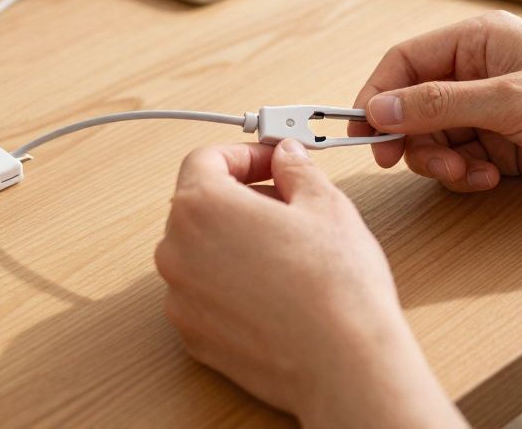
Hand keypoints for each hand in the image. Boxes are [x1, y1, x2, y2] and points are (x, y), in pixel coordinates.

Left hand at [155, 140, 462, 428]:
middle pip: (199, 206)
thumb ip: (296, 170)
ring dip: (234, 242)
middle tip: (288, 205)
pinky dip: (230, 283)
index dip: (244, 155)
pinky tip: (274, 290)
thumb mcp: (326, 205)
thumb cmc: (336, 287)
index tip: (271, 162)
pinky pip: (204, 293)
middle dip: (241, 198)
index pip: (205, 160)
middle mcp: (177, 251)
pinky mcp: (193, 336)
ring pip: (200, 251)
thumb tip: (286, 157)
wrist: (344, 365)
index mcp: (202, 207)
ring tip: (287, 252)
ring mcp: (180, 298)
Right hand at [352, 11, 521, 198]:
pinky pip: (460, 160)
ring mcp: (492, 110)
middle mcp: (480, 72)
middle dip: (411, 137)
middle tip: (411, 163)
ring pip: (434, 138)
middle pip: (413, 105)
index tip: (363, 131)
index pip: (404, 62)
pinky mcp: (505, 145)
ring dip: (440, 161)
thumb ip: (438, 105)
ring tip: (467, 174)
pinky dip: (464, 175)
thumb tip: (380, 108)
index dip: (378, 96)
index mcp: (479, 40)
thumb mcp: (510, 100)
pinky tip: (489, 178)